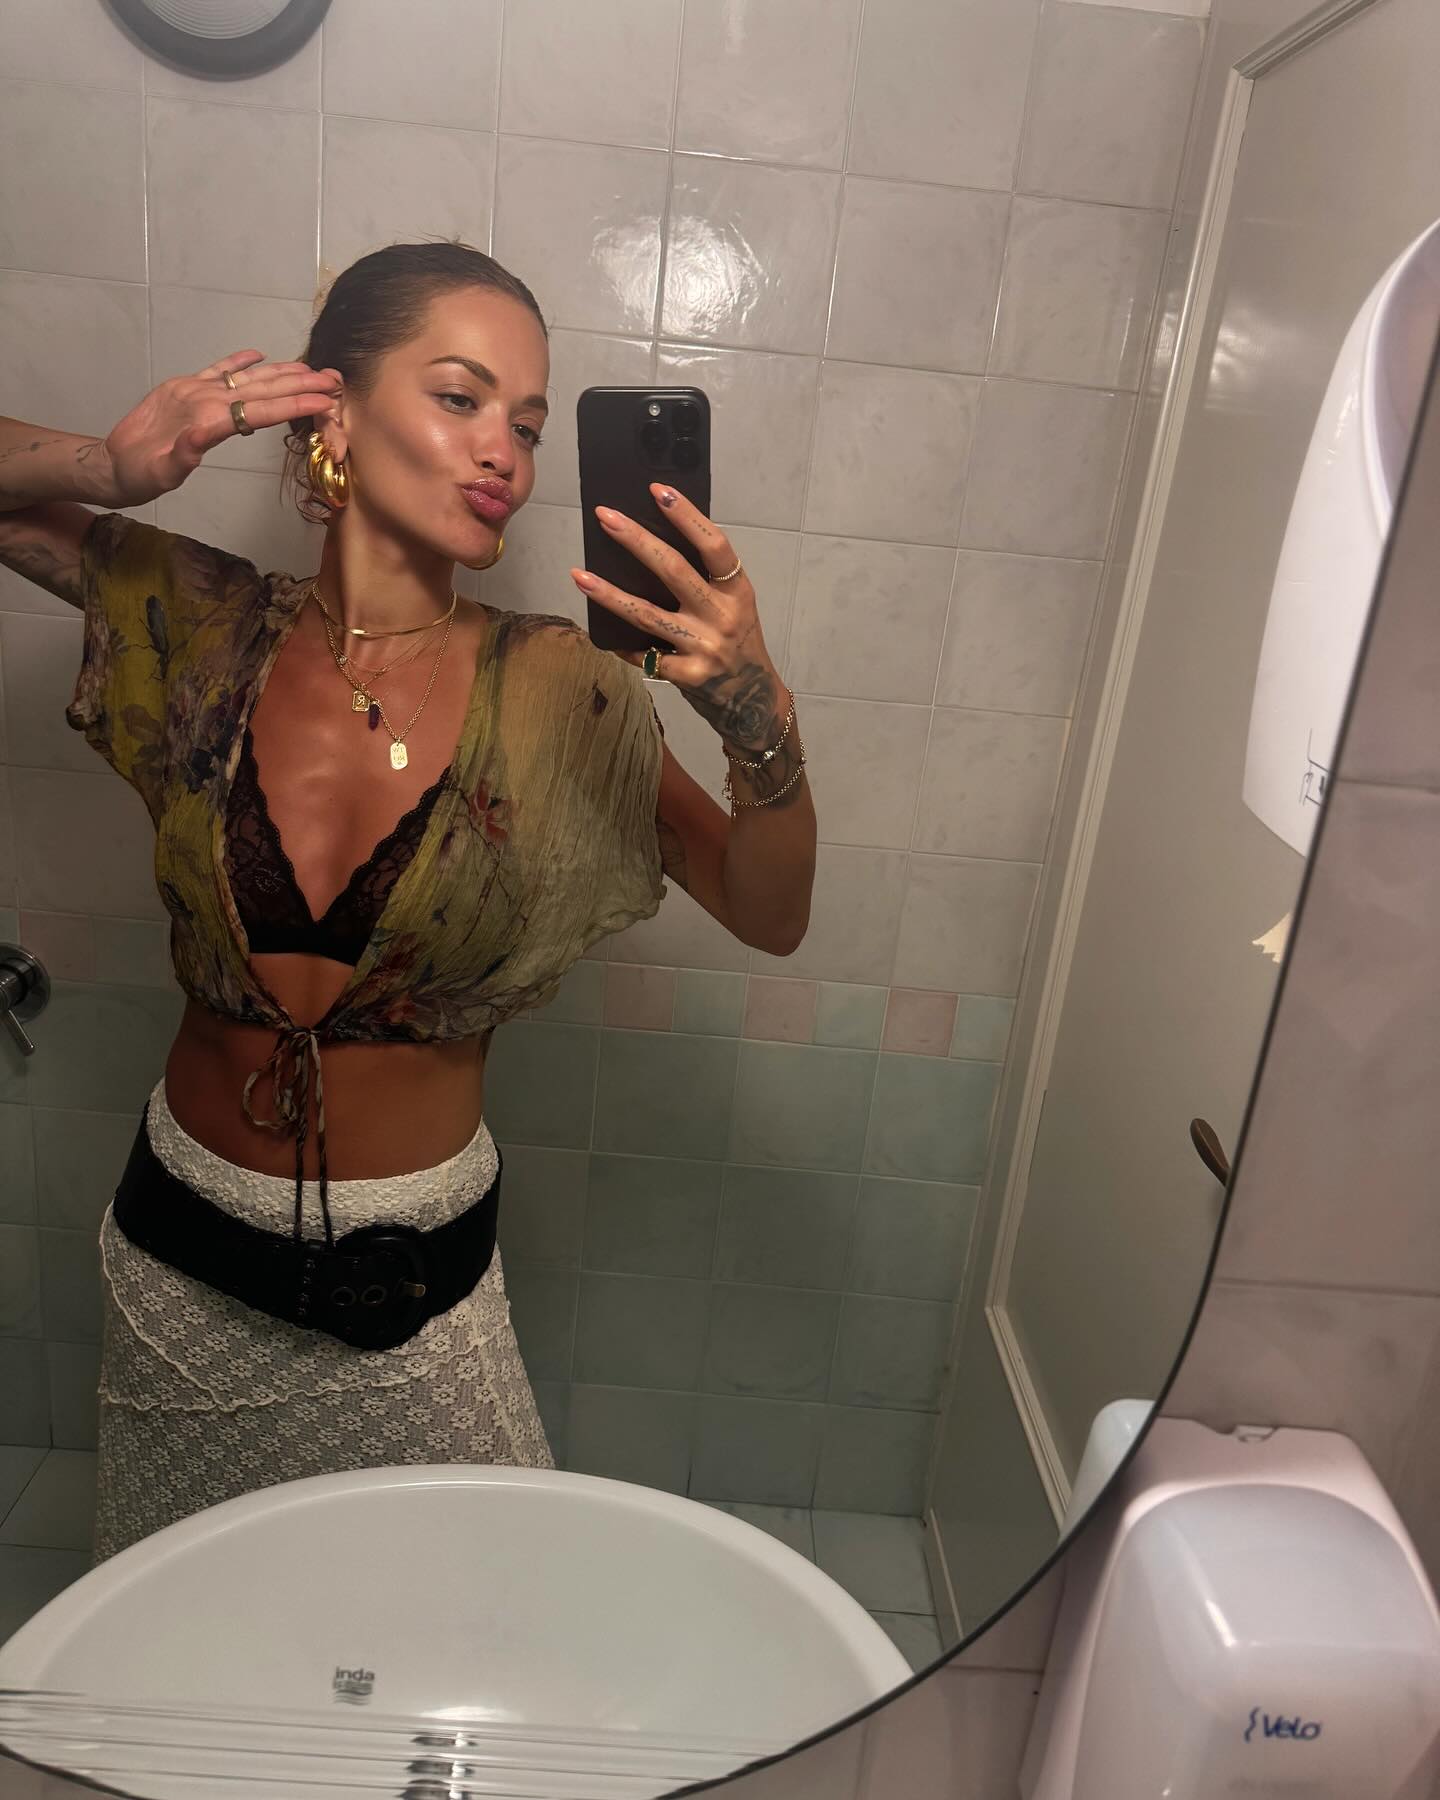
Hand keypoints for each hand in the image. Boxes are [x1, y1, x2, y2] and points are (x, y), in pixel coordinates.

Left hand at [89, 350, 341, 507]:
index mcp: (204, 421)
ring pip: (246, 377)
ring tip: (312, 370)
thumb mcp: (161, 473)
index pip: (260, 410)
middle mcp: (203, 398)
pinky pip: (218, 370)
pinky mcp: (185, 388)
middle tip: (333, 381)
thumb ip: (183, 455)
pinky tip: (259, 354)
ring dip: (281, 372)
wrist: (110, 463)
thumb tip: (204, 436)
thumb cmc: (140, 475)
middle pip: (261, 389)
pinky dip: (239, 361)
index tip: (324, 401)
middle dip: (300, 385)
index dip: (294, 406)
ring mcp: (194, 390)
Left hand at [571, 485, 785, 750]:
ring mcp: (706, 646)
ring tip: (579, 575)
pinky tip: (603, 634)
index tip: (658, 490)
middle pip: (674, 570)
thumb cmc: (737, 644)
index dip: (687, 516)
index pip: (714, 545)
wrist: (755, 701)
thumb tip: (651, 545)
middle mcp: (723, 616)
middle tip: (606, 516)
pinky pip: (645, 655)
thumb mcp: (734, 607)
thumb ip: (705, 582)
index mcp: (737, 591)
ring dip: (608, 593)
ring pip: (647, 613)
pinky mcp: (689, 675)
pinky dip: (623, 644)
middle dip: (636, 540)